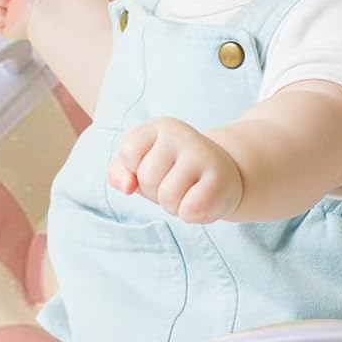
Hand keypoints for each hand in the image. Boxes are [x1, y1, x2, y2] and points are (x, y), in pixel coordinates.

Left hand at [107, 116, 243, 224]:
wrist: (223, 176)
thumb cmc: (174, 172)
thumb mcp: (140, 166)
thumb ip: (118, 172)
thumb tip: (127, 186)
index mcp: (159, 126)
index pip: (128, 154)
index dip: (137, 170)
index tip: (157, 166)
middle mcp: (182, 134)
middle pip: (146, 179)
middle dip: (156, 191)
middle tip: (176, 183)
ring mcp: (203, 155)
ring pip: (167, 197)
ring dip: (174, 205)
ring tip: (189, 192)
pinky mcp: (219, 180)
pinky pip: (189, 211)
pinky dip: (191, 215)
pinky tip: (202, 200)